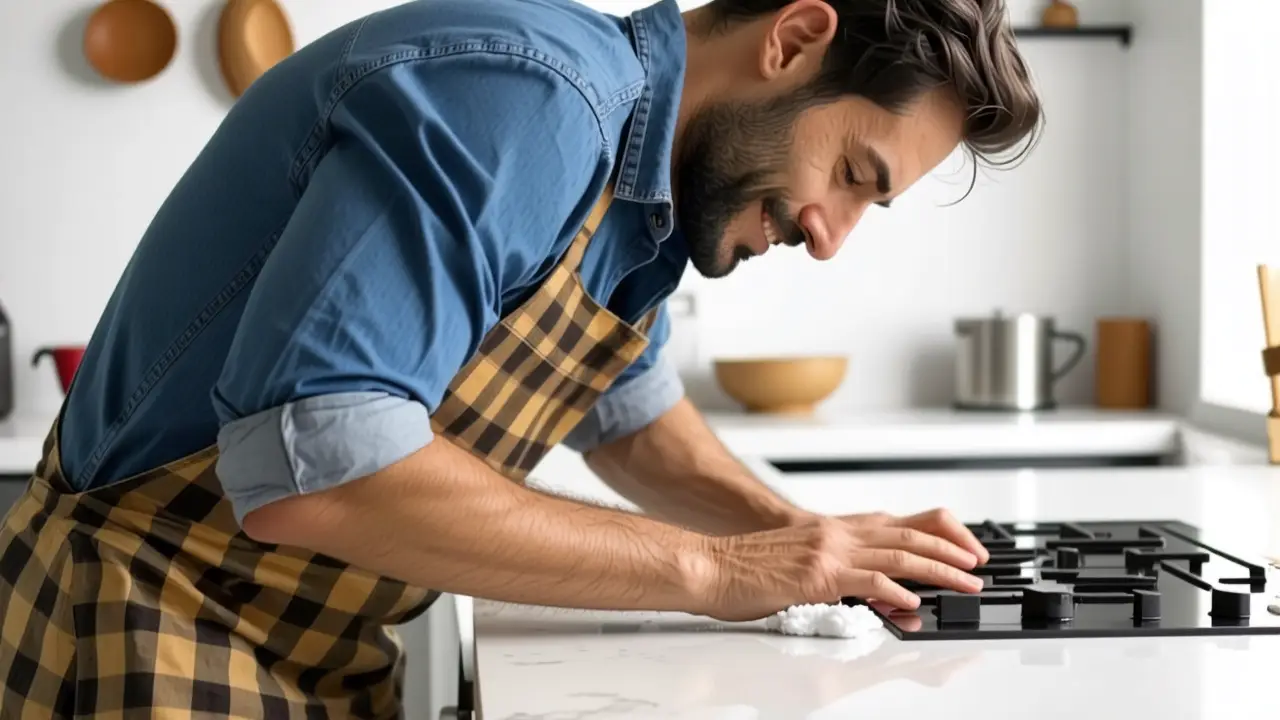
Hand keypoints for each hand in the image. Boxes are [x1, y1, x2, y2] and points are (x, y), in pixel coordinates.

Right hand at [698, 512, 985, 621]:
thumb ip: (835, 568)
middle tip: (976, 565)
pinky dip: (897, 589)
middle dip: (949, 550)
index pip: (897, 521)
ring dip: (938, 569)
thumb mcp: (798, 560)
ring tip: (963, 583)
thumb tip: (871, 589)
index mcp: (833, 529)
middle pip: (907, 533)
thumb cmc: (744, 567)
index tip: (961, 546)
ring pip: (898, 553)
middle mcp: (836, 533)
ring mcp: (828, 551)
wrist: (708, 566)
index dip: (936, 531)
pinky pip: (868, 579)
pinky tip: (913, 600)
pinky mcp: (817, 575)